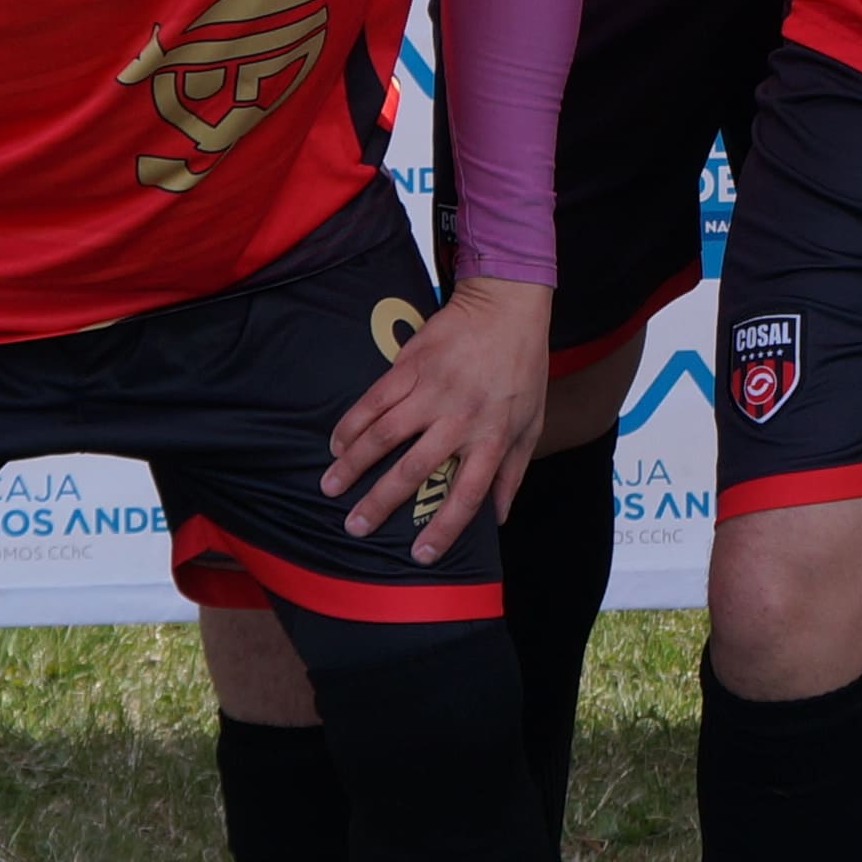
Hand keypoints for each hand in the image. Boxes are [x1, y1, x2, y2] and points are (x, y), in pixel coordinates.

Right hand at [327, 273, 549, 563]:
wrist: (506, 306)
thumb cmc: (524, 368)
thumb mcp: (531, 423)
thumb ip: (513, 472)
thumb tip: (500, 519)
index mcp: (492, 437)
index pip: (467, 494)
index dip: (443, 528)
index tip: (420, 555)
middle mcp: (460, 418)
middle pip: (414, 469)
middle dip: (380, 502)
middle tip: (354, 528)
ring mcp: (432, 390)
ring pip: (384, 435)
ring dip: (353, 464)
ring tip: (330, 487)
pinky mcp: (410, 365)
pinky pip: (373, 400)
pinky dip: (351, 423)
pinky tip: (336, 443)